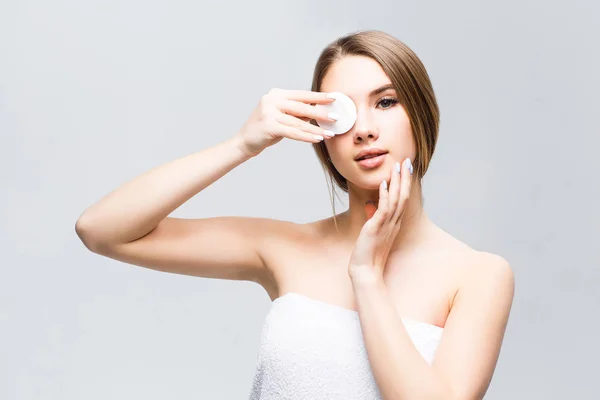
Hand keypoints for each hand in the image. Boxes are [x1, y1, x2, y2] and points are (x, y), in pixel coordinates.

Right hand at [234, 88, 336, 156]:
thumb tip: (319, 111)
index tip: (334, 98)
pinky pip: (292, 132)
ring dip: (315, 129)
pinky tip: (317, 139)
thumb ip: (297, 113)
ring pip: (298, 122)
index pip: (302, 95)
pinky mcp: (268, 126)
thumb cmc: (265, 130)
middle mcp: (271, 100)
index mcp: (276, 94)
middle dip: (320, 113)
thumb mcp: (281, 117)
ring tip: (329, 133)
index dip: (318, 97)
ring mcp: (268, 112)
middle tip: (336, 117)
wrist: (244, 142)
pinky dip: (306, 136)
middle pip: (301, 107)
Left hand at [348, 158, 413, 280]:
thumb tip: (369, 206)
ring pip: (396, 199)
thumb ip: (373, 218)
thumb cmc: (368, 253)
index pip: (402, 199)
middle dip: (405, 178)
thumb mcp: (372, 232)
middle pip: (403, 196)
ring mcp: (387, 225)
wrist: (366, 271)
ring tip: (397, 166)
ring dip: (397, 182)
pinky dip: (384, 194)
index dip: (405, 183)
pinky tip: (383, 182)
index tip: (405, 169)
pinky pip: (384, 208)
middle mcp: (394, 222)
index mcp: (394, 223)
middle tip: (407, 161)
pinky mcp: (377, 228)